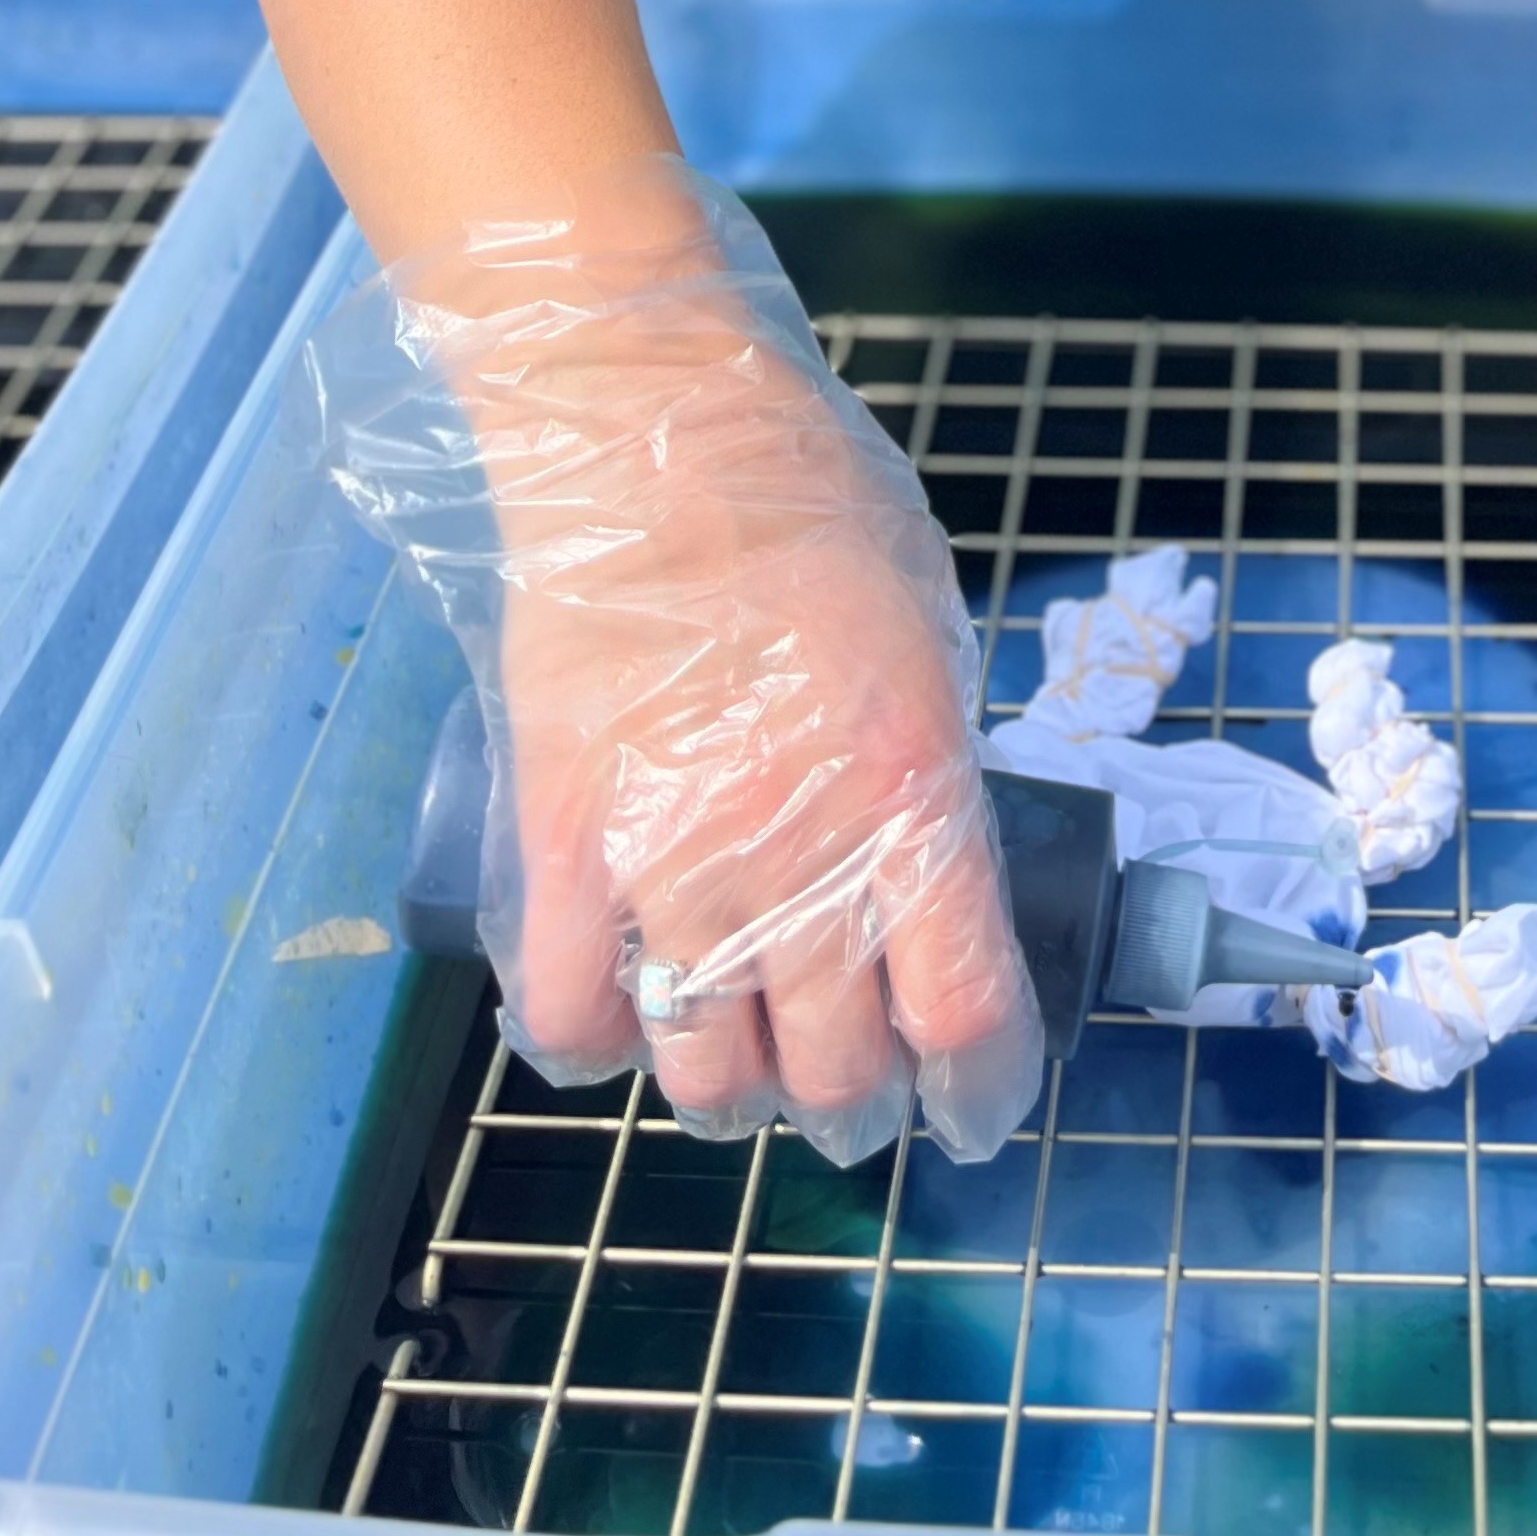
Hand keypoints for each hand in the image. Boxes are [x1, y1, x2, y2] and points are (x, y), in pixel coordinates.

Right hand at [319, 170, 1041, 1170]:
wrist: (651, 426)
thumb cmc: (806, 498)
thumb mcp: (928, 628)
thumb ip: (931, 765)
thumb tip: (932, 875)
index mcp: (912, 786)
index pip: (962, 1010)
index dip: (978, 1090)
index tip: (974, 1109)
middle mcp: (796, 846)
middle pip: (834, 1065)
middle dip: (857, 1099)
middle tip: (852, 1081)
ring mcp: (666, 852)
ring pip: (704, 1066)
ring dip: (734, 1087)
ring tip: (741, 1056)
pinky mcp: (558, 837)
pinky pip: (570, 1011)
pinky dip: (597, 1043)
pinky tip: (622, 1018)